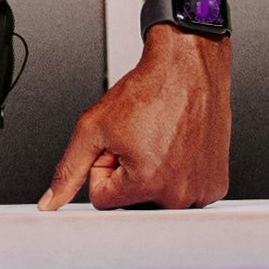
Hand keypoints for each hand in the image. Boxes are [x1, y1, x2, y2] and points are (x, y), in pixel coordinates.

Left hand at [36, 28, 231, 209]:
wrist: (187, 67)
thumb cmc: (149, 90)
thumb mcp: (94, 127)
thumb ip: (69, 169)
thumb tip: (51, 202)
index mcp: (146, 184)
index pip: (103, 199)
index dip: (103, 168)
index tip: (117, 145)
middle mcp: (179, 194)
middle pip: (131, 201)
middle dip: (128, 174)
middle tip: (140, 141)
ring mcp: (201, 191)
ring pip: (157, 197)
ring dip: (154, 174)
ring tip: (161, 140)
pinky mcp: (216, 185)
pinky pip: (184, 191)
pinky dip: (178, 172)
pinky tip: (179, 146)